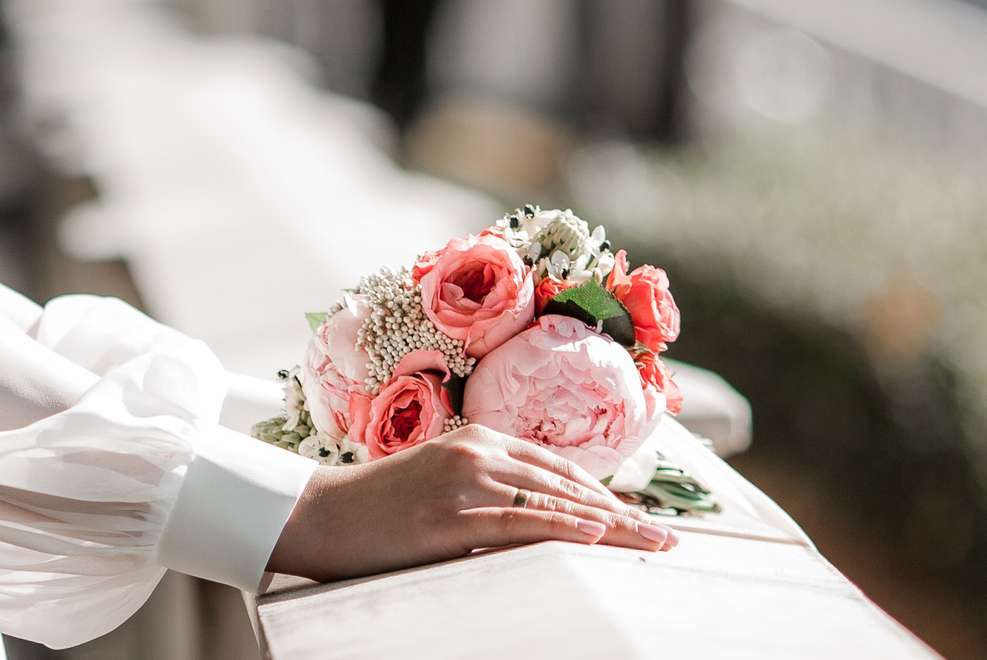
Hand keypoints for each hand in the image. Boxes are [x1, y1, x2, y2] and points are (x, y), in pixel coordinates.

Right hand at [264, 426, 678, 581]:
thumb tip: (537, 522)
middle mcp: (476, 453)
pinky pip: (521, 522)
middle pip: (568, 484)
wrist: (320, 516)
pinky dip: (565, 528)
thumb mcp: (438, 487)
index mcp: (475, 442)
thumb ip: (485, 494)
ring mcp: (465, 482)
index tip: (640, 520)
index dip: (604, 495)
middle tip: (666, 538)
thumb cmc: (377, 510)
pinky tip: (599, 537)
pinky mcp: (453, 515)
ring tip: (653, 545)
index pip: (557, 468)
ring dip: (613, 526)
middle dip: (623, 514)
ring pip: (555, 503)